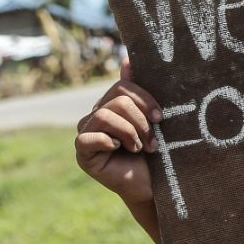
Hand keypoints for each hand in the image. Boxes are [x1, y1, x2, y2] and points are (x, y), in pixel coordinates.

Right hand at [74, 58, 162, 203]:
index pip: (122, 87)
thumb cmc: (155, 152)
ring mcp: (87, 133)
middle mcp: (96, 115)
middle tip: (152, 140)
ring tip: (140, 148)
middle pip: (116, 101)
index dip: (144, 99)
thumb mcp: (152, 119)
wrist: (152, 184)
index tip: (161, 118)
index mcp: (113, 105)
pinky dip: (108, 142)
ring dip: (129, 133)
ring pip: (104, 116)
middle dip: (140, 120)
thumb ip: (140, 90)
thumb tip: (127, 58)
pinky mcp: (82, 152)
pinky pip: (88, 137)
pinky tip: (119, 150)